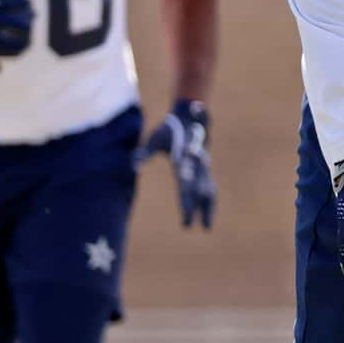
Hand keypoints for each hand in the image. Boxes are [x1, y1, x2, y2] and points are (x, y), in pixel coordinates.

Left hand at [136, 98, 216, 228]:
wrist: (190, 115)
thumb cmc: (168, 129)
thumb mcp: (154, 138)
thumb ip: (145, 152)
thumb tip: (133, 166)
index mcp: (185, 159)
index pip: (186, 184)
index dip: (187, 200)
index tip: (186, 215)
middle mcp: (197, 165)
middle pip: (198, 190)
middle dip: (195, 208)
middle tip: (188, 225)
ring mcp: (203, 167)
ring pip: (209, 191)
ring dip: (208, 209)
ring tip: (206, 227)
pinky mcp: (204, 169)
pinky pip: (209, 188)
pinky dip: (209, 202)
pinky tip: (207, 217)